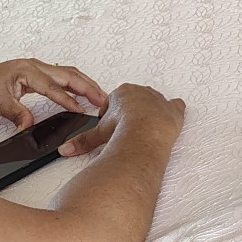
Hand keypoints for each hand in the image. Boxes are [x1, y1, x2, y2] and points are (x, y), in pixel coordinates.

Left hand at [0, 59, 106, 129]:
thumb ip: (19, 115)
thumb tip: (31, 127)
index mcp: (27, 70)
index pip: (55, 88)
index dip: (70, 101)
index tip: (84, 110)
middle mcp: (33, 66)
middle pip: (68, 75)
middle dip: (87, 87)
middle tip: (103, 99)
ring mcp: (32, 68)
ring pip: (65, 73)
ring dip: (82, 83)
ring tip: (96, 94)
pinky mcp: (29, 74)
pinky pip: (56, 76)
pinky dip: (69, 83)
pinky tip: (76, 90)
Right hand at [60, 84, 184, 157]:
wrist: (146, 134)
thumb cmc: (123, 130)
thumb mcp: (98, 134)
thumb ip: (82, 140)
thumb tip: (65, 149)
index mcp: (123, 92)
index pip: (112, 101)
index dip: (109, 114)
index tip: (108, 125)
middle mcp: (142, 92)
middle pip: (133, 100)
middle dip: (129, 112)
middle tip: (124, 127)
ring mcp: (160, 100)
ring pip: (154, 101)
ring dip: (149, 111)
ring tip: (144, 126)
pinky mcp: (174, 110)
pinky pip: (176, 106)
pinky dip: (173, 111)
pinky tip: (170, 117)